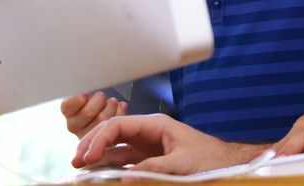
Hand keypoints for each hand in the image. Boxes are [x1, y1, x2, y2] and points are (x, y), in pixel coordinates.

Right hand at [60, 91, 127, 138]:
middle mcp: (73, 125)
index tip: (86, 93)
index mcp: (68, 111)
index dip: (78, 99)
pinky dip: (120, 112)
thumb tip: (89, 74)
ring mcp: (88, 134)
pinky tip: (121, 105)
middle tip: (102, 95)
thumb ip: (86, 85)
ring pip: (102, 119)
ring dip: (110, 106)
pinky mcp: (103, 138)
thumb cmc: (95, 94)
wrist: (105, 105)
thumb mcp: (88, 87)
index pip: (67, 106)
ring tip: (112, 101)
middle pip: (87, 113)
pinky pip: (113, 126)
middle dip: (98, 101)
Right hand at [72, 114, 265, 174]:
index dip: (99, 140)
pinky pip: (124, 162)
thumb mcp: (182, 164)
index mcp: (155, 125)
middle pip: (112, 135)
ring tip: (81, 172)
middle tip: (75, 164)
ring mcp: (147, 146)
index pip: (118, 126)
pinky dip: (111, 168)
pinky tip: (99, 175)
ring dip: (98, 159)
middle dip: (92, 146)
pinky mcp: (149, 160)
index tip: (87, 158)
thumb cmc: (211, 159)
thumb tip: (126, 178)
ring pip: (115, 150)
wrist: (227, 165)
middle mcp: (148, 132)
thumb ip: (154, 170)